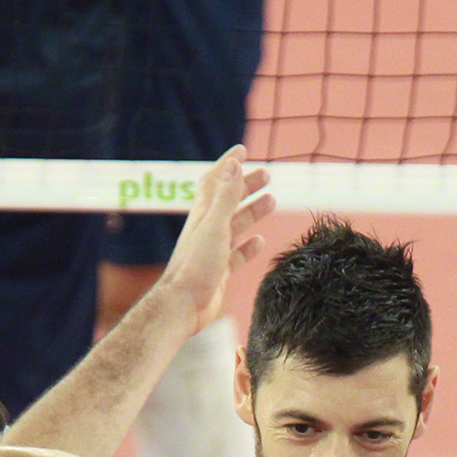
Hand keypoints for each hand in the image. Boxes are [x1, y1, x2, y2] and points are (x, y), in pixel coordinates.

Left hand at [158, 149, 275, 335]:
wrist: (184, 306)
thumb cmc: (196, 266)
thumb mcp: (215, 226)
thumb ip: (226, 196)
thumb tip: (234, 163)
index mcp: (203, 214)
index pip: (215, 181)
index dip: (228, 164)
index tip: (243, 150)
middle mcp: (207, 228)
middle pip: (228, 200)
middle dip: (246, 185)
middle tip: (267, 175)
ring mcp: (213, 250)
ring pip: (236, 225)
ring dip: (252, 211)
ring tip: (272, 201)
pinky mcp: (219, 270)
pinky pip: (237, 253)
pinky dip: (249, 245)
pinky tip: (260, 241)